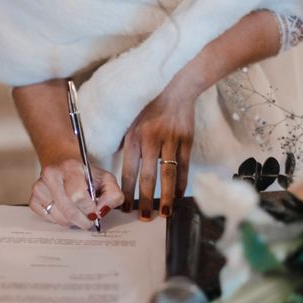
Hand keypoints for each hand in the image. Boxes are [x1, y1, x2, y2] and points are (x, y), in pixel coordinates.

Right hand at [29, 158, 123, 229]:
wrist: (62, 162)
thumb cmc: (85, 174)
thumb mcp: (105, 179)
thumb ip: (113, 194)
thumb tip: (102, 210)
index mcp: (70, 167)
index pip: (78, 197)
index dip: (90, 209)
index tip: (96, 211)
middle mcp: (51, 175)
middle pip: (68, 211)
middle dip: (83, 220)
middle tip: (89, 219)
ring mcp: (39, 187)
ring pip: (58, 218)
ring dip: (72, 221)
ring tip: (77, 212)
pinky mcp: (32, 199)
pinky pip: (47, 219)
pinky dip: (59, 219)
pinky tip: (64, 210)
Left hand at [121, 75, 196, 219]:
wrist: (175, 85)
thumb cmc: (148, 106)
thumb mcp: (130, 121)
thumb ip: (125, 143)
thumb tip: (116, 166)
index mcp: (133, 136)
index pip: (128, 170)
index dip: (127, 191)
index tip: (124, 207)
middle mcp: (151, 139)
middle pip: (148, 176)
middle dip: (145, 199)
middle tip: (144, 217)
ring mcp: (170, 139)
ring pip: (168, 174)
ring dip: (166, 196)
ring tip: (165, 213)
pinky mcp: (186, 139)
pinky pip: (185, 166)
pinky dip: (182, 183)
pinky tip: (178, 196)